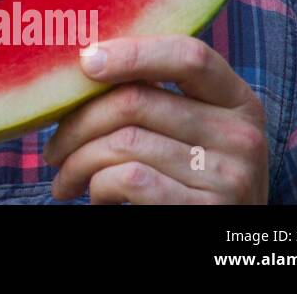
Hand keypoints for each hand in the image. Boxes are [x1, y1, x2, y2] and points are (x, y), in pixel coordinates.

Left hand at [43, 36, 267, 203]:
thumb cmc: (190, 178)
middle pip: (136, 101)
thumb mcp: (193, 131)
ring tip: (66, 179)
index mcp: (238, 101)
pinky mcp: (206, 210)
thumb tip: (85, 64)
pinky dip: (98, 186)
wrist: (223, 244)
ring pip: (123, 142)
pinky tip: (96, 196)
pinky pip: (130, 179)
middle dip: (77, 123)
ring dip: (78, 162)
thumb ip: (158, 96)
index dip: (133, 52)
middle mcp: (242, 135)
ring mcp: (229, 176)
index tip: (86, 62)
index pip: (190, 56)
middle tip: (54, 149)